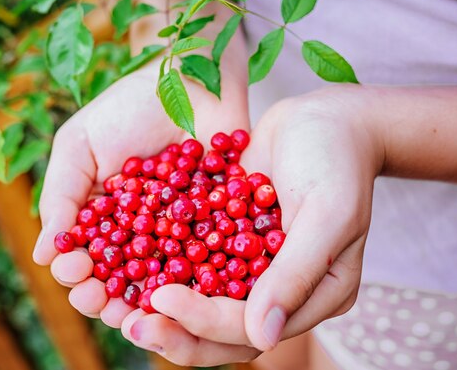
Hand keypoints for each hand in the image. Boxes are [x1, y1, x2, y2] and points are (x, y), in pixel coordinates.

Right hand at [32, 62, 247, 327]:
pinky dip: (199, 282)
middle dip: (107, 299)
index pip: (84, 260)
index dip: (75, 273)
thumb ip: (61, 196)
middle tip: (101, 302)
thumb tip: (42, 255)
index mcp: (102, 219)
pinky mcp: (219, 227)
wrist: (190, 78)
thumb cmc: (129, 107)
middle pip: (121, 281)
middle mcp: (139, 234)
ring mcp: (180, 234)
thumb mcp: (80, 145)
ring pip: (163, 284)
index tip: (75, 269)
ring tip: (139, 312)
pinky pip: (210, 262)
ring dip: (149, 304)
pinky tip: (188, 293)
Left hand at [119, 86, 383, 363]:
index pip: (252, 326)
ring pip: (206, 302)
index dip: (205, 320)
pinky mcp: (233, 239)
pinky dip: (166, 265)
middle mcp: (283, 290)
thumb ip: (296, 273)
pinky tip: (129, 262)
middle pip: (224, 329)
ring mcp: (255, 266)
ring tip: (119, 308)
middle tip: (130, 324)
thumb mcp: (327, 214)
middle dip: (177, 331)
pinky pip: (197, 262)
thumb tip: (263, 338)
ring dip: (165, 308)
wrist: (325, 118)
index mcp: (315, 296)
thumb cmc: (337, 160)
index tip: (160, 299)